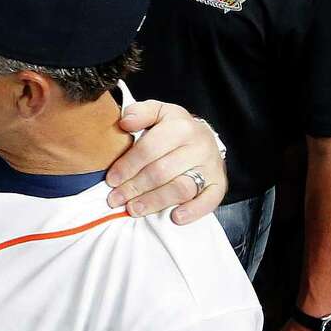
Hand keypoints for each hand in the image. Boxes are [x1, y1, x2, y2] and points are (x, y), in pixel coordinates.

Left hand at [106, 101, 225, 222]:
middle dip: (134, 188)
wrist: (203, 137)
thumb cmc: (173, 128)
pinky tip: (175, 217)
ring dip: (154, 202)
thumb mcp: (157, 113)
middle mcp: (199, 145)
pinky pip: (209, 201)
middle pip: (161, 172)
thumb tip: (124, 122)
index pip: (148, 150)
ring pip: (180, 188)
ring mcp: (211, 166)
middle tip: (115, 200)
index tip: (111, 180)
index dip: (127, 166)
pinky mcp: (219, 184)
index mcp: (181, 126)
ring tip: (134, 209)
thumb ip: (139, 113)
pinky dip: (193, 211)